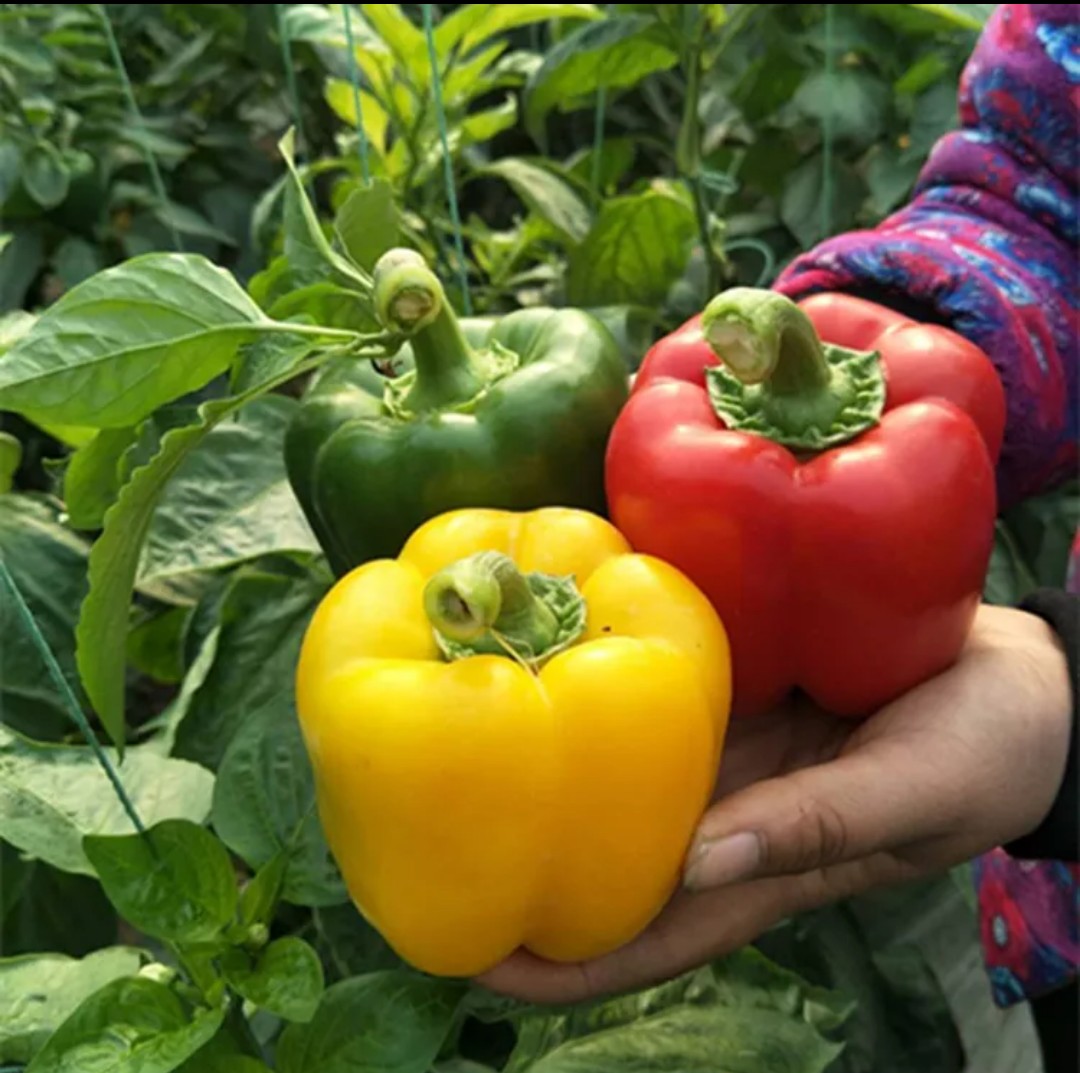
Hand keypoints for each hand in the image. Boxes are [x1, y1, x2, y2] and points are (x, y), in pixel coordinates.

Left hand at [477, 604, 1070, 1003]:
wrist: (1019, 671)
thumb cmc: (986, 746)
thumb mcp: (915, 793)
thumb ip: (816, 828)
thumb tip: (696, 860)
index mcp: (760, 864)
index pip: (642, 935)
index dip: (555, 964)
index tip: (459, 959)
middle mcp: (717, 809)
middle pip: (598, 852)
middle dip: (509, 856)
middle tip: (406, 835)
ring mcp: (717, 746)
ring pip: (610, 768)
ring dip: (535, 765)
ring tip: (442, 732)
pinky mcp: (727, 683)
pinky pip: (646, 688)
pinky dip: (594, 676)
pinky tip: (543, 638)